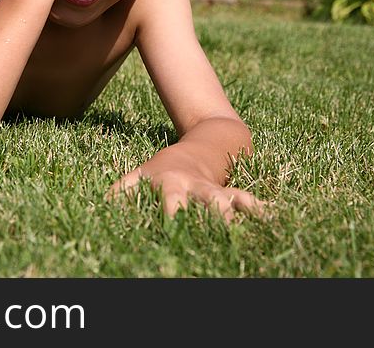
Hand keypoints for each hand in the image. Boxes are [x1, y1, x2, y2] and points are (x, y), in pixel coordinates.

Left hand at [107, 146, 264, 220]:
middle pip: (204, 199)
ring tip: (252, 221)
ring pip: (228, 199)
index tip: (173, 223)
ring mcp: (215, 189)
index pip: (169, 201)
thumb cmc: (164, 169)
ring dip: (238, 210)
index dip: (171, 212)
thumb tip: (101, 203)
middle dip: (212, 214)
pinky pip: (246, 199)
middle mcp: (196, 187)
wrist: (203, 145)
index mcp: (172, 185)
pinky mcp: (232, 192)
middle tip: (220, 228)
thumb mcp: (140, 174)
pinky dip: (258, 209)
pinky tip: (271, 217)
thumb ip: (121, 189)